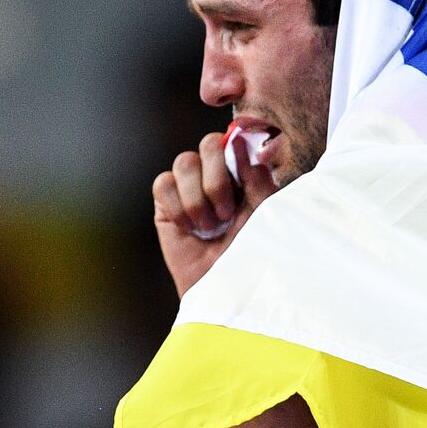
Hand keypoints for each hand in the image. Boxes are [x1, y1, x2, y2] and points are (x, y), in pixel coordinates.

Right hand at [152, 131, 277, 297]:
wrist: (223, 287)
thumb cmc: (250, 254)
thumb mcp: (263, 216)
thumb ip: (256, 180)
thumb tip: (238, 144)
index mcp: (244, 174)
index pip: (235, 141)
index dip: (236, 154)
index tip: (244, 181)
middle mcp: (216, 175)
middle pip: (209, 143)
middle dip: (218, 178)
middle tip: (226, 213)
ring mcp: (189, 188)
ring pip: (184, 161)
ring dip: (198, 197)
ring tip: (208, 226)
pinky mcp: (166, 204)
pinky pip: (163, 183)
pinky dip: (177, 206)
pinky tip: (188, 228)